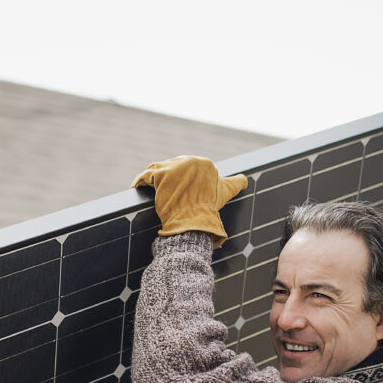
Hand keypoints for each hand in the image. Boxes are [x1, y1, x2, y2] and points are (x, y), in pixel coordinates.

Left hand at [132, 155, 247, 244]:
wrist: (195, 221)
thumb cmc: (210, 209)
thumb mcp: (226, 191)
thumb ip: (236, 182)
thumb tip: (244, 179)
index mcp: (205, 163)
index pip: (188, 169)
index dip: (181, 181)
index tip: (178, 193)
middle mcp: (190, 161)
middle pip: (173, 168)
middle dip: (168, 180)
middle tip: (163, 195)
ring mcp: (174, 166)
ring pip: (158, 170)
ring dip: (153, 179)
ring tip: (149, 190)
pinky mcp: (160, 174)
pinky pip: (146, 175)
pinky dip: (140, 181)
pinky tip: (137, 187)